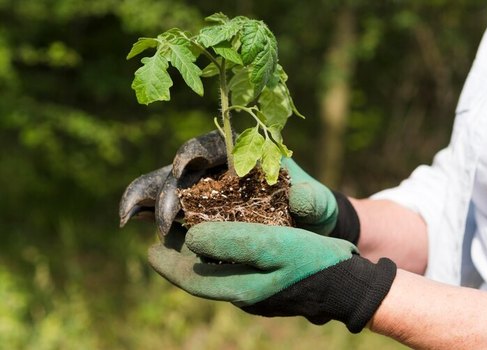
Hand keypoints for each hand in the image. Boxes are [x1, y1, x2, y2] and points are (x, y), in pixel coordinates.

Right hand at [119, 131, 360, 242]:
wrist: (305, 232)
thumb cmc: (313, 211)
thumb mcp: (319, 205)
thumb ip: (314, 201)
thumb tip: (300, 197)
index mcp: (243, 154)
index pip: (212, 145)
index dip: (193, 151)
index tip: (183, 166)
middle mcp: (217, 168)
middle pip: (182, 169)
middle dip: (168, 190)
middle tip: (165, 222)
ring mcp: (202, 189)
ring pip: (165, 185)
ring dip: (145, 197)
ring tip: (126, 216)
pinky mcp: (193, 211)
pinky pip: (165, 208)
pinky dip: (146, 211)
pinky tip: (130, 221)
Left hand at [148, 221, 395, 332]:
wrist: (348, 282)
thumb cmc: (313, 262)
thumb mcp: (272, 247)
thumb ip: (231, 242)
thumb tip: (192, 238)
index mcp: (240, 289)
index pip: (191, 280)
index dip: (168, 264)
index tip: (149, 248)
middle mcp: (244, 294)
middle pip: (202, 275)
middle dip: (181, 256)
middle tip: (166, 234)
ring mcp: (257, 290)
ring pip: (218, 270)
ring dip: (201, 252)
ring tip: (190, 229)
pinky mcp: (270, 283)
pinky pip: (236, 266)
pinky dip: (223, 250)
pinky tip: (226, 235)